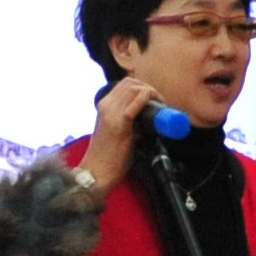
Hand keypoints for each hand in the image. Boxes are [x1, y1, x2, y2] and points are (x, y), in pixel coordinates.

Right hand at [77, 74, 163, 193]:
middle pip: (131, 83)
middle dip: (149, 88)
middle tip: (159, 103)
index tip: (154, 100)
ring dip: (151, 93)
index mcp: (104, 106)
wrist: (96, 173)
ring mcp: (111, 112)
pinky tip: (158, 107)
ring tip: (160, 105)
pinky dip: (149, 99)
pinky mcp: (119, 122)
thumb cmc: (108, 157)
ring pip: (134, 87)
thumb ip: (128, 122)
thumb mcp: (116, 132)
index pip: (125, 84)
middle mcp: (106, 105)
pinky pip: (137, 101)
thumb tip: (148, 120)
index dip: (143, 87)